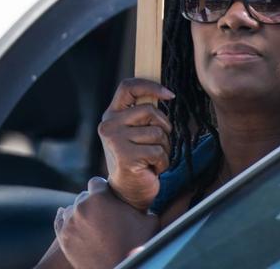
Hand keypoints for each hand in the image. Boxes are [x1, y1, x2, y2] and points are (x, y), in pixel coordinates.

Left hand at [55, 178, 157, 268]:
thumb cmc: (138, 245)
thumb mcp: (148, 220)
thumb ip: (142, 204)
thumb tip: (145, 196)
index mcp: (100, 197)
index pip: (96, 183)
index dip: (103, 190)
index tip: (108, 198)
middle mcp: (82, 206)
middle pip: (83, 196)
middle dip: (92, 202)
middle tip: (102, 214)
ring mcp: (70, 223)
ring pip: (72, 209)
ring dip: (80, 213)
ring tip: (91, 223)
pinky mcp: (63, 238)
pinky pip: (60, 221)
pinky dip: (66, 221)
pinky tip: (70, 220)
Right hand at [97, 78, 173, 210]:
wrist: (126, 193)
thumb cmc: (135, 160)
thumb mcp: (134, 132)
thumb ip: (141, 114)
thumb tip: (164, 93)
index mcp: (111, 115)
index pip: (128, 86)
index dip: (150, 86)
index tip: (169, 95)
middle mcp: (109, 124)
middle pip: (150, 110)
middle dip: (163, 127)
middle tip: (158, 144)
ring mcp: (116, 140)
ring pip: (157, 132)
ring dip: (163, 148)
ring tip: (152, 159)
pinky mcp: (126, 156)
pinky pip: (158, 151)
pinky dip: (162, 162)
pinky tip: (152, 169)